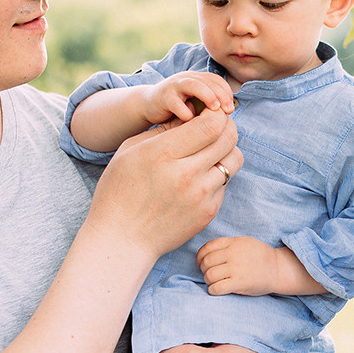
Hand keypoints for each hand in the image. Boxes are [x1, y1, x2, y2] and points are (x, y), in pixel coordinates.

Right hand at [87, 111, 241, 259]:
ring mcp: (201, 196)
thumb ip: (164, 129)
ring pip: (234, 159)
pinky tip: (198, 178)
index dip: (215, 113)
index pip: (211, 124)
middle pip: (229, 138)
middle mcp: (186, 175)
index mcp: (163, 154)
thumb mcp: (131, 150)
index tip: (206, 113)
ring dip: (226, 150)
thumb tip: (193, 113)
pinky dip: (217, 175)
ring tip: (208, 152)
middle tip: (212, 128)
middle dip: (225, 126)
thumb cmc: (119, 191)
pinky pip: (226, 183)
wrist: (122, 239)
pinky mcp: (208, 212)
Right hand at [140, 72, 234, 125]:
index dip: (227, 93)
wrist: (149, 105)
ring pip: (194, 85)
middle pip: (209, 81)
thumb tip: (229, 118)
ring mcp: (175, 86)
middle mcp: (187, 79)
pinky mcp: (163, 96)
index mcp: (198, 80)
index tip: (231, 109)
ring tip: (215, 109)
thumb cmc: (177, 108)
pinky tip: (190, 120)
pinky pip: (175, 102)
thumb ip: (209, 107)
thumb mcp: (196, 105)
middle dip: (221, 94)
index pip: (217, 80)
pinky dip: (184, 111)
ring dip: (207, 95)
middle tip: (228, 110)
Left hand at [196, 236, 295, 295]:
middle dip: (204, 270)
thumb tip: (207, 254)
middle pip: (207, 262)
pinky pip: (217, 288)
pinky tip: (217, 290)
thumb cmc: (260, 257)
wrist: (278, 269)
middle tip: (209, 274)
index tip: (201, 263)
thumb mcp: (244, 242)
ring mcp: (236, 268)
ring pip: (209, 275)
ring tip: (214, 282)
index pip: (207, 248)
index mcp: (233, 243)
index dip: (200, 257)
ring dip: (208, 280)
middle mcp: (233, 254)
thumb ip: (227, 245)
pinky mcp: (240, 283)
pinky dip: (213, 290)